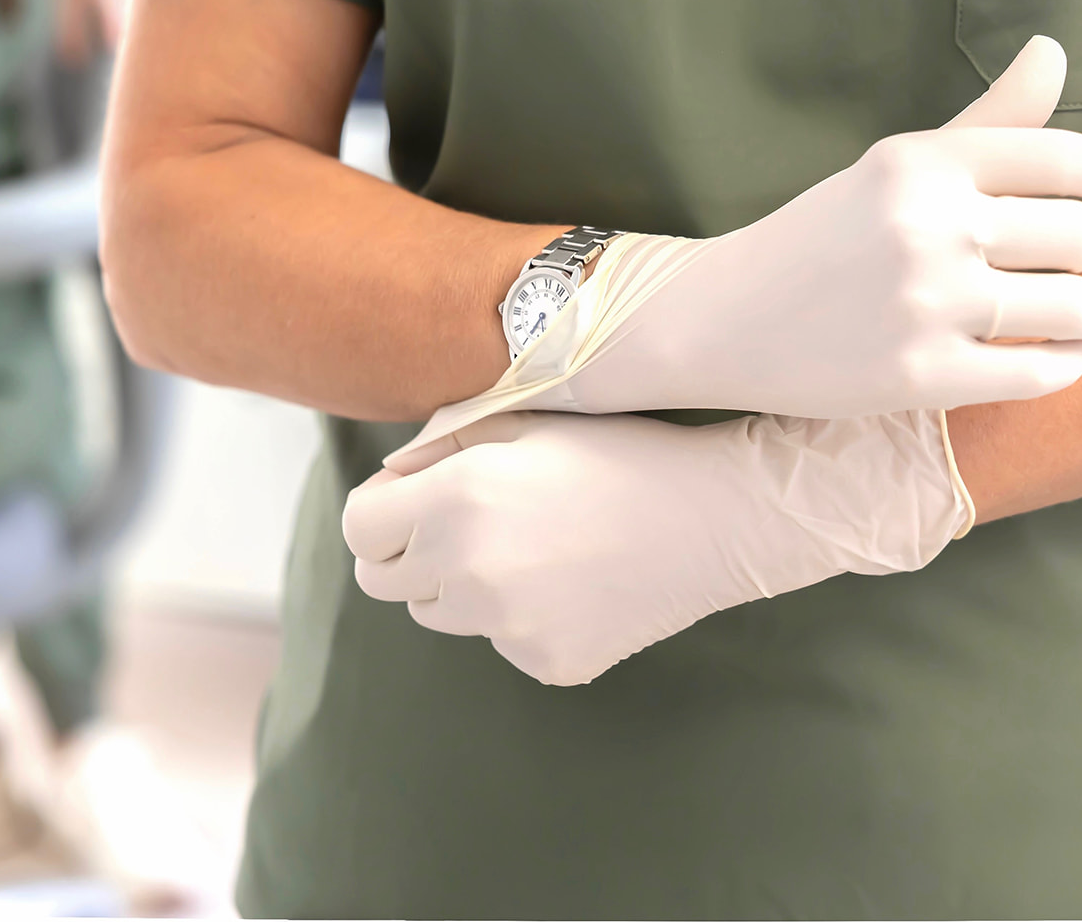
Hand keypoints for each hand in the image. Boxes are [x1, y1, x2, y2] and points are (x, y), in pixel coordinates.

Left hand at [345, 408, 966, 684]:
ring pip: (443, 615)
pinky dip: (523, 615)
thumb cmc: (627, 449)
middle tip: (472, 518)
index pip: (360, 528)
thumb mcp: (531, 417)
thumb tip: (390, 477)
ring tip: (537, 543)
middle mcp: (468, 574)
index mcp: (456, 502)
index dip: (384, 507)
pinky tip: (576, 579)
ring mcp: (507, 630)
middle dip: (412, 548)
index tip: (416, 495)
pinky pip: (503, 641)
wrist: (721, 514)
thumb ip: (443, 442)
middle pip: (387, 581)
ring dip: (463, 583)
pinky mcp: (546, 663)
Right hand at [550, 36, 1081, 417]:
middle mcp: (926, 226)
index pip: (1054, 155)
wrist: (721, 317)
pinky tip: (1077, 357)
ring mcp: (922, 304)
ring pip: (1065, 308)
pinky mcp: (916, 377)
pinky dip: (1068, 365)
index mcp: (920, 163)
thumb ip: (984, 121)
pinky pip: (1028, 372)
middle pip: (1074, 234)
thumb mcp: (893, 168)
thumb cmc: (819, 237)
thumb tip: (1055, 48)